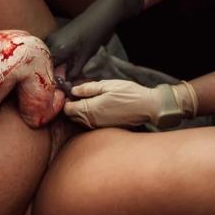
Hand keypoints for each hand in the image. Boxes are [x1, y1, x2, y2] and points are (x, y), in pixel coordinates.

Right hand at [45, 0, 144, 79]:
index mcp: (56, 49)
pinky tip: (63, 65)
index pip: (47, 71)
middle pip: (45, 64)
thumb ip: (72, 73)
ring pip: (48, 58)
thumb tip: (65, 86)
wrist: (100, 16)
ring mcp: (51, 38)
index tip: (58, 89)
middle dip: (52, 74)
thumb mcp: (84, 58)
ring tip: (62, 76)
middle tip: (60, 84)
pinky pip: (51, 51)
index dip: (52, 81)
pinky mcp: (55, 36)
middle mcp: (50, 43)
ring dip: (53, 67)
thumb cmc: (94, 35)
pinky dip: (55, 59)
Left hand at [63, 80, 196, 128]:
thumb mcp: (107, 85)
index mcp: (90, 109)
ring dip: (80, 112)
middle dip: (72, 106)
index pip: (67, 109)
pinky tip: (97, 108)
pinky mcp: (104, 129)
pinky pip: (89, 125)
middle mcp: (91, 122)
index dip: (66, 100)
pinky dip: (88, 118)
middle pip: (72, 116)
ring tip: (89, 100)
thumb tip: (73, 90)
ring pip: (80, 122)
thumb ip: (88, 88)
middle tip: (79, 95)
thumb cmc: (129, 93)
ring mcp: (98, 127)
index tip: (71, 92)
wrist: (148, 107)